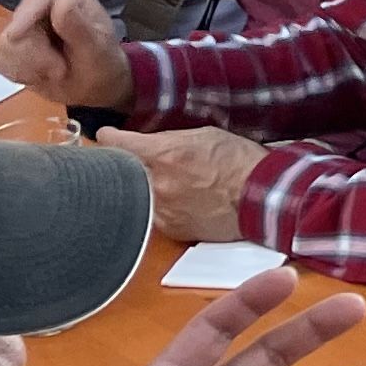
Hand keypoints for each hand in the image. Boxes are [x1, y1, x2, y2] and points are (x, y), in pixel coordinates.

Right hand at [0, 0, 137, 109]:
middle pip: (16, 27)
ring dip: (28, 67)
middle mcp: (43, 2)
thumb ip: (78, 26)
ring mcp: (26, 23)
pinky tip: (38, 76)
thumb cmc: (102, 64)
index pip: (35, 0)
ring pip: (5, 46)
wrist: (95, 86)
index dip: (25, 22)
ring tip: (53, 73)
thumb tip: (61, 2)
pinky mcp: (14, 44)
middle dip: (35, 55)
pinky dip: (18, 73)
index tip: (21, 44)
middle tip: (59, 71)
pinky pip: (0, 60)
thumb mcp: (96, 48)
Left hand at [98, 123, 269, 242]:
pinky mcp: (170, 230)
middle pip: (117, 172)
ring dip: (142, 188)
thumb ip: (168, 140)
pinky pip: (152, 215)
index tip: (105, 137)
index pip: (114, 143)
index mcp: (162, 154)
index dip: (108, 137)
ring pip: (134, 196)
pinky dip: (158, 207)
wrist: (260, 197)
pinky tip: (177, 200)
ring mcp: (160, 211)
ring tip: (164, 182)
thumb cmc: (238, 162)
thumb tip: (147, 143)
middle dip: (122, 165)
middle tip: (131, 160)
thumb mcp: (203, 135)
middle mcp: (156, 184)